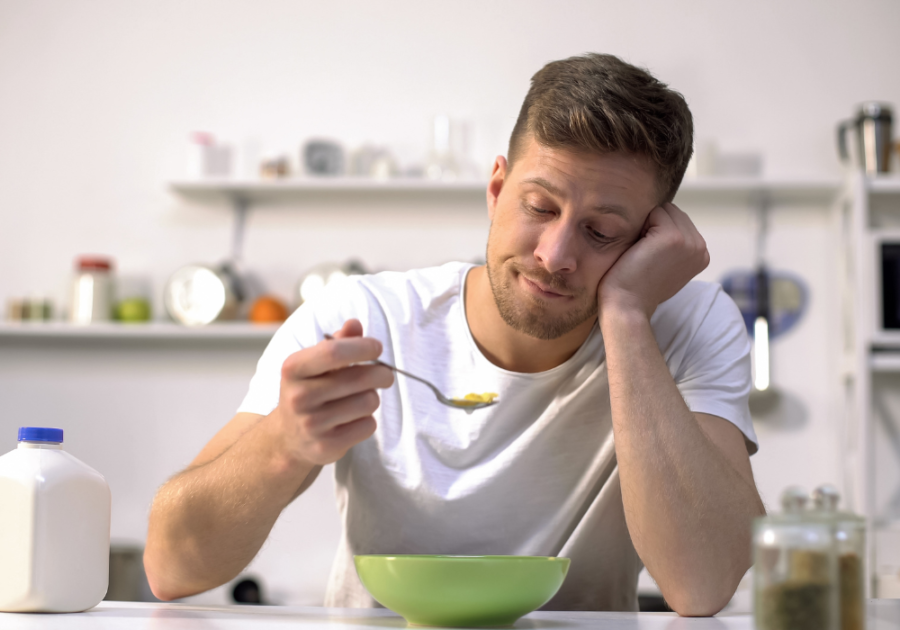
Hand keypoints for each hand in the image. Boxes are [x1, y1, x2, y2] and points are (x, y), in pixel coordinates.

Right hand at [269, 319, 393, 466]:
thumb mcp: (315, 364)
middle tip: (385, 375)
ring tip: (359, 399)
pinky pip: (368, 426)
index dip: (362, 347)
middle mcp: (299, 397)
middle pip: (360, 379)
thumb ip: (337, 342)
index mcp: (293, 369)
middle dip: (381, 374)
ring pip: (368, 402)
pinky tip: (353, 419)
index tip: (377, 348)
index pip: (334, 352)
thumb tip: (354, 324)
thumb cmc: (308, 391)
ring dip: (372, 398)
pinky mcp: (326, 446)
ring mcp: (311, 424)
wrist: (288, 438)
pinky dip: (367, 420)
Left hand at [598, 202, 708, 319]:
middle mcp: (701, 248)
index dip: (658, 233)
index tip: (652, 258)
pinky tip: (639, 249)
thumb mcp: (666, 265)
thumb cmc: (637, 287)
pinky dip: (641, 226)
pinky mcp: (673, 237)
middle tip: (645, 255)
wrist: (628, 305)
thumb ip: (674, 246)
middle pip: (673, 212)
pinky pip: (654, 212)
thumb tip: (663, 218)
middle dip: (654, 226)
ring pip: (664, 210)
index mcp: (702, 254)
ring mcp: (689, 242)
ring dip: (648, 225)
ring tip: (643, 252)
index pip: (680, 221)